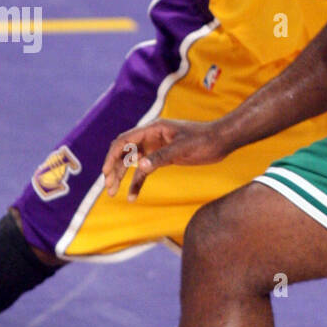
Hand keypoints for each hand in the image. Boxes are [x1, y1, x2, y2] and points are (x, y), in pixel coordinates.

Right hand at [102, 119, 227, 200]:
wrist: (220, 141)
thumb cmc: (204, 140)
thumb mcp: (183, 149)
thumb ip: (162, 157)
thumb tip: (141, 166)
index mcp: (152, 129)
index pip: (125, 141)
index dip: (112, 156)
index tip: (106, 172)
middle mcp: (150, 137)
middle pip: (124, 152)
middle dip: (113, 169)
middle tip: (108, 187)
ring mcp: (155, 147)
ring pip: (131, 163)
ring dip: (121, 176)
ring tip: (112, 193)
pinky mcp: (162, 157)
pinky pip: (145, 171)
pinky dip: (137, 182)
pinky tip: (132, 196)